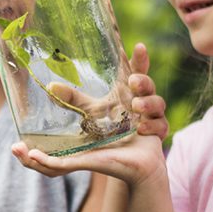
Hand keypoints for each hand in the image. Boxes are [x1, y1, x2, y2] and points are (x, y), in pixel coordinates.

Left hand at [11, 42, 168, 184]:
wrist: (128, 165)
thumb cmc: (110, 136)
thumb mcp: (91, 114)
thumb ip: (74, 100)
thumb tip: (50, 86)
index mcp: (126, 92)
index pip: (135, 71)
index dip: (139, 59)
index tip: (138, 46)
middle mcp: (142, 101)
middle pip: (149, 83)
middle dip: (143, 80)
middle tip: (133, 82)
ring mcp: (153, 117)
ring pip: (158, 102)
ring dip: (148, 103)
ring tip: (136, 107)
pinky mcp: (159, 133)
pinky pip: (162, 125)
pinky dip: (152, 126)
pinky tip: (142, 130)